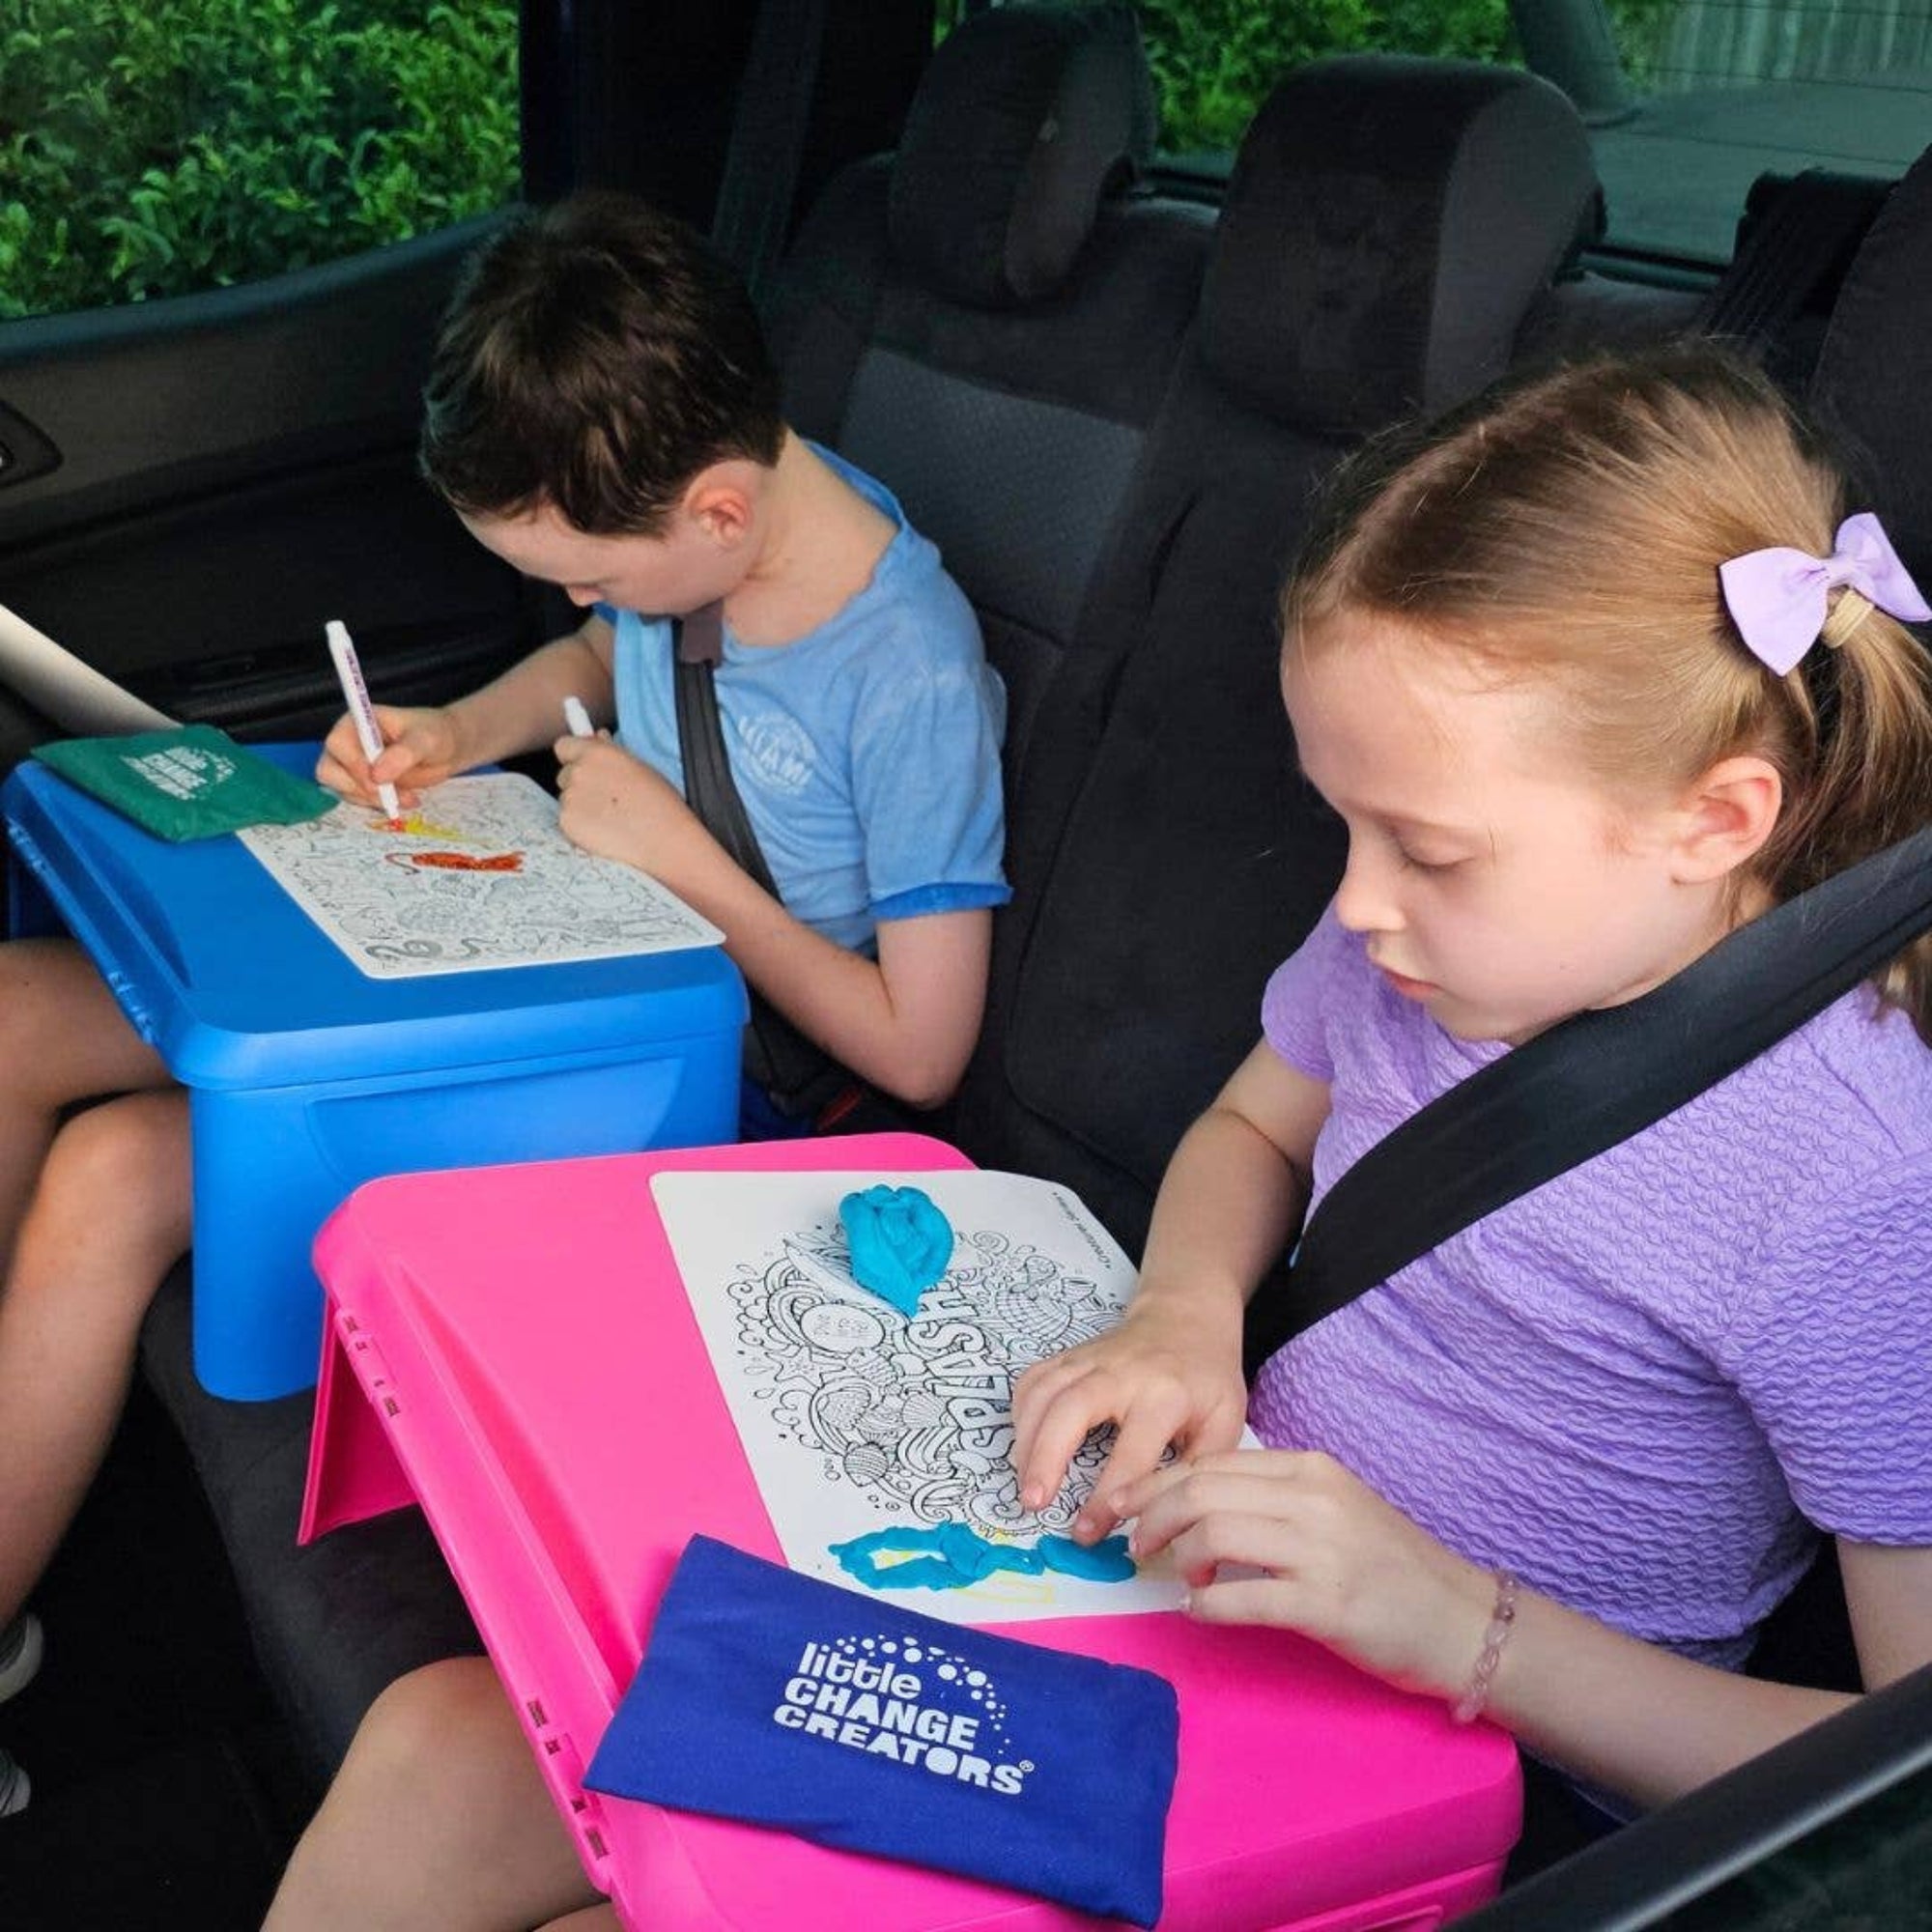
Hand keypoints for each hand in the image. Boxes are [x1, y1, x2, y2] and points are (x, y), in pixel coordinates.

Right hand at [315, 705, 463, 807]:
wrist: (448, 750)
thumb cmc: (436, 735)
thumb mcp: (426, 740)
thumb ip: (403, 754)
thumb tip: (377, 775)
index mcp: (358, 721)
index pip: (338, 743)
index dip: (352, 764)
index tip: (378, 781)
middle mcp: (349, 742)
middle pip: (330, 770)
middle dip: (359, 788)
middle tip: (391, 795)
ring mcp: (352, 765)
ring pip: (342, 789)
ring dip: (373, 799)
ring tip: (407, 797)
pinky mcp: (361, 784)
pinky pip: (358, 800)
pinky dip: (379, 805)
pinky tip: (406, 799)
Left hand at [554, 734, 719, 888]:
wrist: (664, 841)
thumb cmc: (660, 804)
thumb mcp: (640, 767)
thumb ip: (611, 751)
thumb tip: (596, 738)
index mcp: (597, 753)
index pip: (564, 745)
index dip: (574, 756)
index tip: (584, 765)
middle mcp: (579, 772)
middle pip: (564, 774)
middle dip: (579, 784)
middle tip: (606, 798)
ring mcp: (570, 798)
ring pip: (566, 798)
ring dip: (581, 806)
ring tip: (611, 817)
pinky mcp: (567, 823)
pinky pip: (567, 820)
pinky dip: (581, 825)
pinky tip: (605, 830)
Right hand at [1009, 1288, 1246, 1539]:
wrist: (1186, 1318)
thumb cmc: (1206, 1379)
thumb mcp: (1225, 1422)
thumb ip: (1199, 1470)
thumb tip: (1167, 1524)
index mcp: (1166, 1395)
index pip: (1131, 1453)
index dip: (1107, 1497)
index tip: (1088, 1532)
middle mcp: (1121, 1373)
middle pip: (1071, 1409)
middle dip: (1046, 1458)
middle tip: (1033, 1504)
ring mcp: (1089, 1359)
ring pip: (1043, 1393)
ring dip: (1025, 1441)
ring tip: (1024, 1486)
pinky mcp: (1069, 1355)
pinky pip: (1033, 1380)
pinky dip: (1020, 1413)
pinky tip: (1024, 1445)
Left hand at [1119, 1448, 1494, 1698]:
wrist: (1464, 1620)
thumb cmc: (1393, 1568)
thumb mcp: (1334, 1509)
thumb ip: (1273, 1500)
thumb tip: (1196, 1508)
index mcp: (1310, 1469)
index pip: (1212, 1462)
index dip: (1155, 1483)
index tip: (1122, 1506)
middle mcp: (1312, 1497)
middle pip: (1200, 1489)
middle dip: (1150, 1515)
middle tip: (1133, 1546)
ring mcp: (1321, 1549)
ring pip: (1213, 1531)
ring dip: (1177, 1557)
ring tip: (1178, 1577)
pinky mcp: (1326, 1604)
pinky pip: (1241, 1597)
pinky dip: (1206, 1604)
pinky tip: (1199, 1610)